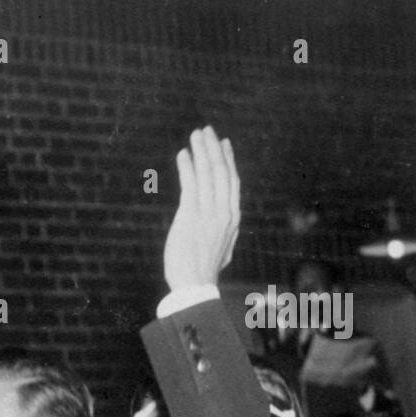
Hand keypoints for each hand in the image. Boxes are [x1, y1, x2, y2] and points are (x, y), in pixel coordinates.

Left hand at [163, 127, 240, 292]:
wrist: (194, 285)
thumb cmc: (203, 270)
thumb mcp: (223, 249)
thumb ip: (226, 233)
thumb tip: (229, 228)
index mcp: (232, 217)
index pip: (232, 181)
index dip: (228, 160)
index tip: (223, 144)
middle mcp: (224, 211)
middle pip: (221, 171)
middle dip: (213, 148)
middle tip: (206, 131)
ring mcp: (209, 212)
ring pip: (208, 173)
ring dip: (201, 151)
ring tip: (195, 135)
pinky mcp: (191, 215)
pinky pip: (190, 184)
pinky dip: (187, 167)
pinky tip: (182, 154)